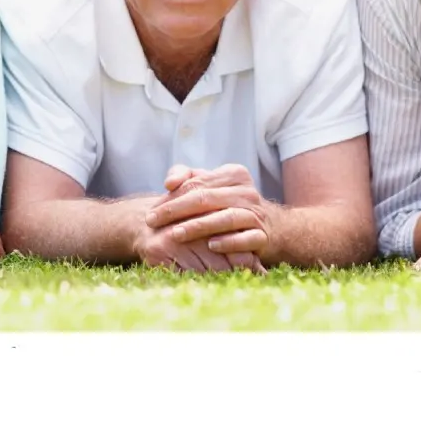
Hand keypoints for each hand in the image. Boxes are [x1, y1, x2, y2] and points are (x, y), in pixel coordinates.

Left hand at [145, 164, 270, 271]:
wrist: (270, 227)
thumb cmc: (227, 204)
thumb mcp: (209, 185)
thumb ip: (186, 176)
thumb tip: (169, 183)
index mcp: (234, 174)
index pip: (196, 184)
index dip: (171, 198)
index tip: (150, 214)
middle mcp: (247, 192)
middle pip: (207, 199)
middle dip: (176, 211)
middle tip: (153, 223)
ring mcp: (257, 214)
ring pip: (226, 218)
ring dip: (199, 226)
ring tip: (176, 234)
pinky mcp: (263, 236)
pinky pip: (246, 239)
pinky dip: (229, 242)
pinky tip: (211, 246)